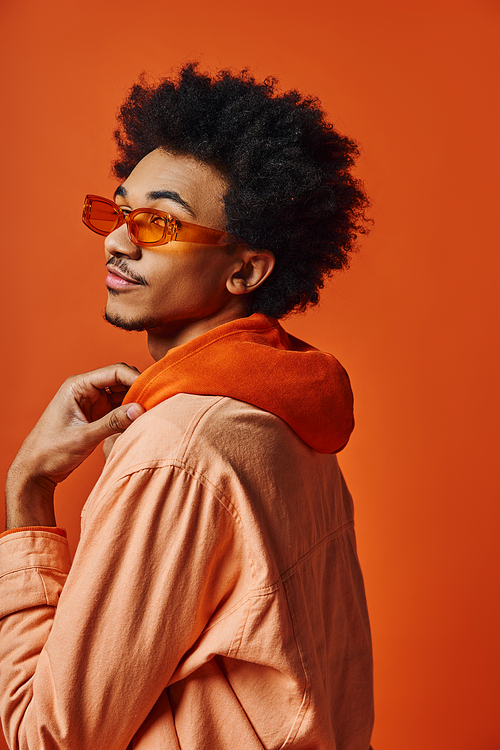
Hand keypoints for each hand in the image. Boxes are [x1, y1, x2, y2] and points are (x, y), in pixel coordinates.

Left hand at [5, 364, 144, 528]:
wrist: (35, 470)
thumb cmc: (51, 451)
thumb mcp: (84, 437)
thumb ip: (112, 422)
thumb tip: (140, 409)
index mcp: (78, 386)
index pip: (115, 371)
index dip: (136, 378)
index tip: (153, 391)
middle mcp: (86, 390)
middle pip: (121, 379)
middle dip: (139, 389)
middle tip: (156, 402)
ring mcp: (91, 402)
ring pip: (122, 394)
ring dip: (136, 401)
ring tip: (151, 412)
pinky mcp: (95, 415)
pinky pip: (118, 408)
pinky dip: (129, 413)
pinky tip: (140, 421)